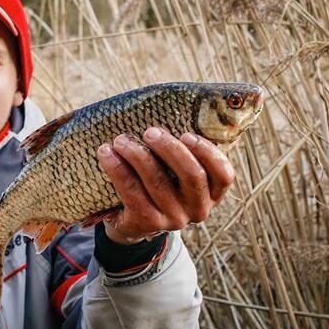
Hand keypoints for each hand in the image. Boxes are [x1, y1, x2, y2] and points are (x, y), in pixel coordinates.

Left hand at [95, 127, 234, 244]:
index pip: (223, 175)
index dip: (208, 153)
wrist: (131, 218)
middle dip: (169, 149)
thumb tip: (173, 105)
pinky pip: (132, 193)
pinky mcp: (148, 223)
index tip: (187, 134)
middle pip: (191, 175)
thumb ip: (182, 148)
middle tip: (149, 132)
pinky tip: (106, 154)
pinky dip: (117, 170)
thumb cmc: (158, 180)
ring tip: (120, 140)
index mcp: (212, 193)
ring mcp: (174, 219)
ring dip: (137, 155)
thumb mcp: (175, 169)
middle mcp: (198, 209)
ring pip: (158, 182)